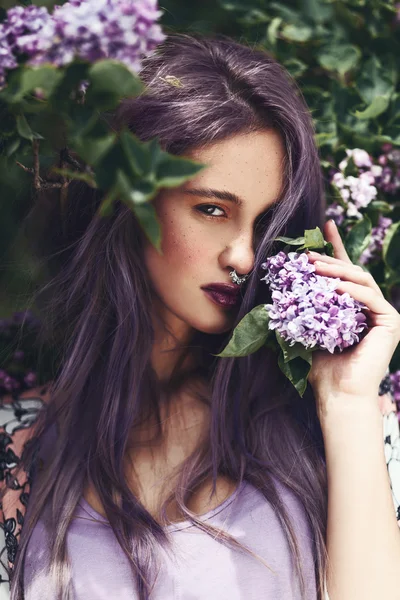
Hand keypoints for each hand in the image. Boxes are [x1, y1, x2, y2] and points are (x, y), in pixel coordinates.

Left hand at [306, 220, 399, 414]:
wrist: (336, 395)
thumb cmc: (319, 368)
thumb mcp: (305, 330)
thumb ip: (300, 308)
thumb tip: (275, 289)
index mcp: (352, 307)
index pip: (344, 272)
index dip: (335, 248)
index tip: (324, 225)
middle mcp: (370, 307)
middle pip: (352, 272)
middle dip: (329, 259)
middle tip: (306, 253)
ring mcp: (383, 315)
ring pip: (361, 280)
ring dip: (337, 271)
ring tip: (314, 267)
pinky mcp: (391, 323)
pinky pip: (371, 298)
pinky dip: (352, 290)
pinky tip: (335, 287)